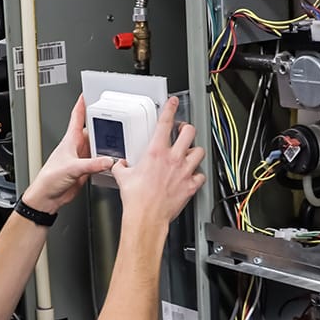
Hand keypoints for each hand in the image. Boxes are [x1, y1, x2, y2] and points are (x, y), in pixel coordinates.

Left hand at [21, 95, 114, 213]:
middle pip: (92, 131)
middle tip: (114, 119)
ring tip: (118, 142)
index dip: (82, 104)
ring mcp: (81, 159)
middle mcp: (76, 147)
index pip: (77, 117)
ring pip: (97, 147)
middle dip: (102, 125)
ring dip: (106, 146)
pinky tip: (112, 162)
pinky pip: (98, 162)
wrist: (47, 197)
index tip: (87, 94)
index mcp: (70, 140)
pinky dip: (106, 161)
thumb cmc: (49, 179)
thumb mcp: (72, 167)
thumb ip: (91, 164)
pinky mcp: (85, 170)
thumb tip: (108, 160)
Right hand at [111, 96, 205, 225]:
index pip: (165, 122)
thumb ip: (121, 167)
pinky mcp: (190, 186)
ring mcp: (184, 171)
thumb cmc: (136, 199)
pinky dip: (198, 174)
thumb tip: (118, 165)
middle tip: (183, 131)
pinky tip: (192, 175)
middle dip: (187, 129)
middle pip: (189, 132)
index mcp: (155, 152)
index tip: (173, 102)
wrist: (146, 217)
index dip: (170, 108)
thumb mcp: (123, 177)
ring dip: (195, 150)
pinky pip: (201, 175)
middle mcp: (172, 159)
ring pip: (199, 151)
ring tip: (189, 153)